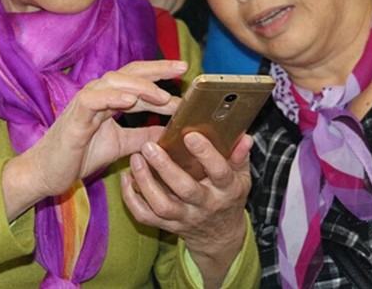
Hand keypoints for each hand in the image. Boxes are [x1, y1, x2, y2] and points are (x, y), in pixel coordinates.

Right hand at [1, 59, 185, 220]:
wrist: (47, 173)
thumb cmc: (80, 155)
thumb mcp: (121, 145)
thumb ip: (143, 136)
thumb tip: (170, 133)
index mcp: (109, 98)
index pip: (138, 78)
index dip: (161, 74)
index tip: (185, 73)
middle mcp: (98, 94)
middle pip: (130, 73)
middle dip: (157, 70)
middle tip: (182, 69)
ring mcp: (85, 102)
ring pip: (114, 82)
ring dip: (140, 87)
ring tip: (162, 96)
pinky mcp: (74, 117)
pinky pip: (93, 100)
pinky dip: (111, 97)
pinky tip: (129, 101)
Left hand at [121, 132, 252, 287]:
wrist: (219, 236)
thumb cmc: (228, 197)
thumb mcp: (241, 177)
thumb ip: (240, 156)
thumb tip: (245, 137)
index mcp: (226, 190)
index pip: (219, 172)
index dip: (206, 154)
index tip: (191, 135)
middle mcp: (205, 205)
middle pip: (185, 189)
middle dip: (166, 167)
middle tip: (150, 145)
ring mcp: (185, 217)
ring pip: (162, 205)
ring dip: (145, 182)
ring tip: (136, 158)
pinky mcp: (167, 225)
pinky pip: (145, 216)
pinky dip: (131, 199)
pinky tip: (126, 178)